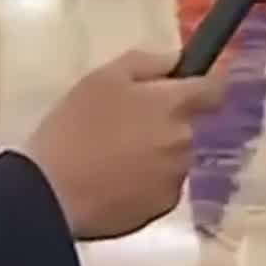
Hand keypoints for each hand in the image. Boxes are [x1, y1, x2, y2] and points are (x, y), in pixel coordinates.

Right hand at [18, 50, 224, 239]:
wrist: (51, 193)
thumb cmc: (74, 128)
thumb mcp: (102, 79)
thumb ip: (146, 63)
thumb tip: (177, 59)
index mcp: (174, 104)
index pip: (214, 88)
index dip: (204, 85)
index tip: (187, 87)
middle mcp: (186, 139)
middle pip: (188, 125)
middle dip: (166, 123)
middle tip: (125, 128)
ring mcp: (177, 176)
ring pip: (175, 158)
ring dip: (157, 155)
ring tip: (114, 160)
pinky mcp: (163, 206)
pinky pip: (162, 187)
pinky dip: (147, 184)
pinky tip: (115, 184)